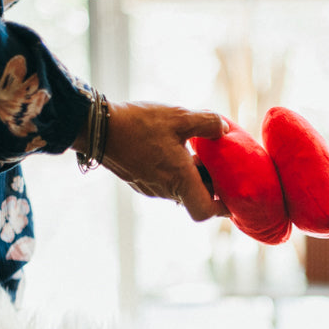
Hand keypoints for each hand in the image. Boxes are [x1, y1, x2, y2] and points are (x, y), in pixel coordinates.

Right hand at [84, 102, 230, 220]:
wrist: (97, 127)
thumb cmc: (139, 123)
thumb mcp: (179, 117)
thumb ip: (207, 122)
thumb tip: (224, 129)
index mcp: (180, 180)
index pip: (206, 212)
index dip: (222, 208)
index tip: (231, 194)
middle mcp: (165, 190)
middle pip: (196, 198)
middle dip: (209, 183)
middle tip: (216, 161)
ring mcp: (150, 189)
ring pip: (180, 190)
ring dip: (191, 176)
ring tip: (194, 150)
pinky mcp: (139, 182)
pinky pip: (164, 183)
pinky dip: (174, 172)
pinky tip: (173, 149)